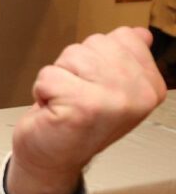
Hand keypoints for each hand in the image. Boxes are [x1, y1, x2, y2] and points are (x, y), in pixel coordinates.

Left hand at [7, 27, 165, 193]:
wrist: (50, 160)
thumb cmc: (75, 122)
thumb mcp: (109, 86)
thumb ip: (125, 58)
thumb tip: (140, 34)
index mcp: (150, 85)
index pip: (123, 37)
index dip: (96, 57)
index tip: (95, 85)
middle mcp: (139, 94)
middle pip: (95, 42)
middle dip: (75, 65)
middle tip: (76, 94)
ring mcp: (113, 100)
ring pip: (71, 55)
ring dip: (59, 78)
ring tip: (65, 101)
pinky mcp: (83, 106)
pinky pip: (49, 74)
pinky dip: (42, 90)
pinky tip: (54, 110)